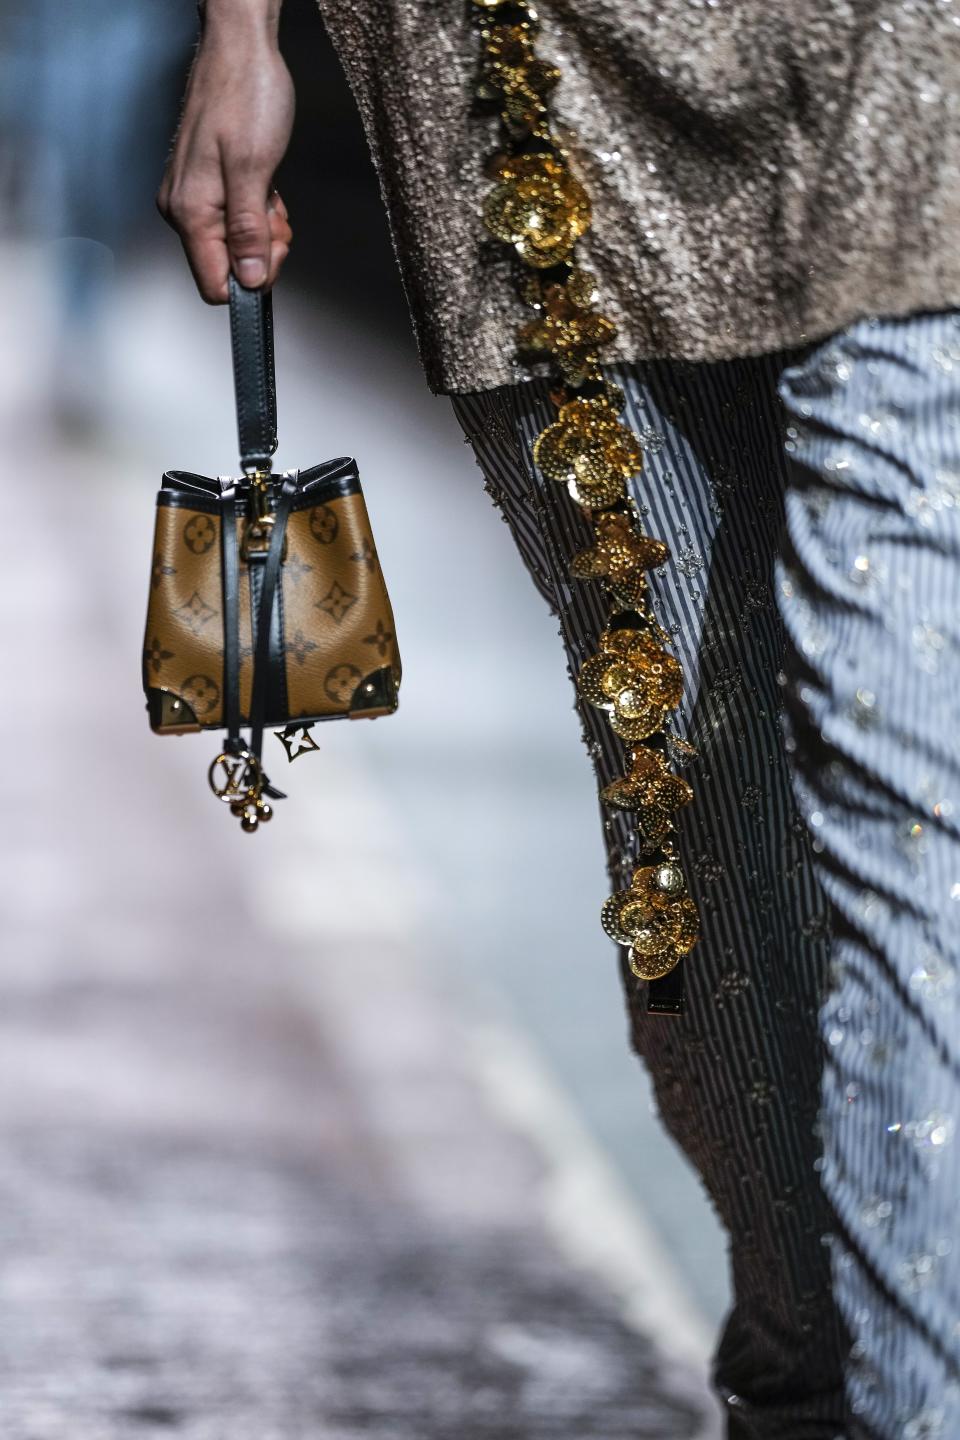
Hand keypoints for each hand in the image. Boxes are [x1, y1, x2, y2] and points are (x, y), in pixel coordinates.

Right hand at [157, 31, 294, 301]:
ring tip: (269, 189)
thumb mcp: (254, 169)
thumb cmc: (246, 94)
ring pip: (235, 243)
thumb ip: (249, 231)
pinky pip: (235, 218)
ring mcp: (193, 196)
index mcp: (190, 212)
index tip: (272, 248)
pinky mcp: (206, 184)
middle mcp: (184, 209)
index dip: (252, 279)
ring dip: (262, 226)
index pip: (215, 284)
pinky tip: (263, 183)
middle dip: (261, 249)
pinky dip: (256, 209)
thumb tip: (250, 280)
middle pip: (227, 266)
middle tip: (276, 213)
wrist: (239, 48)